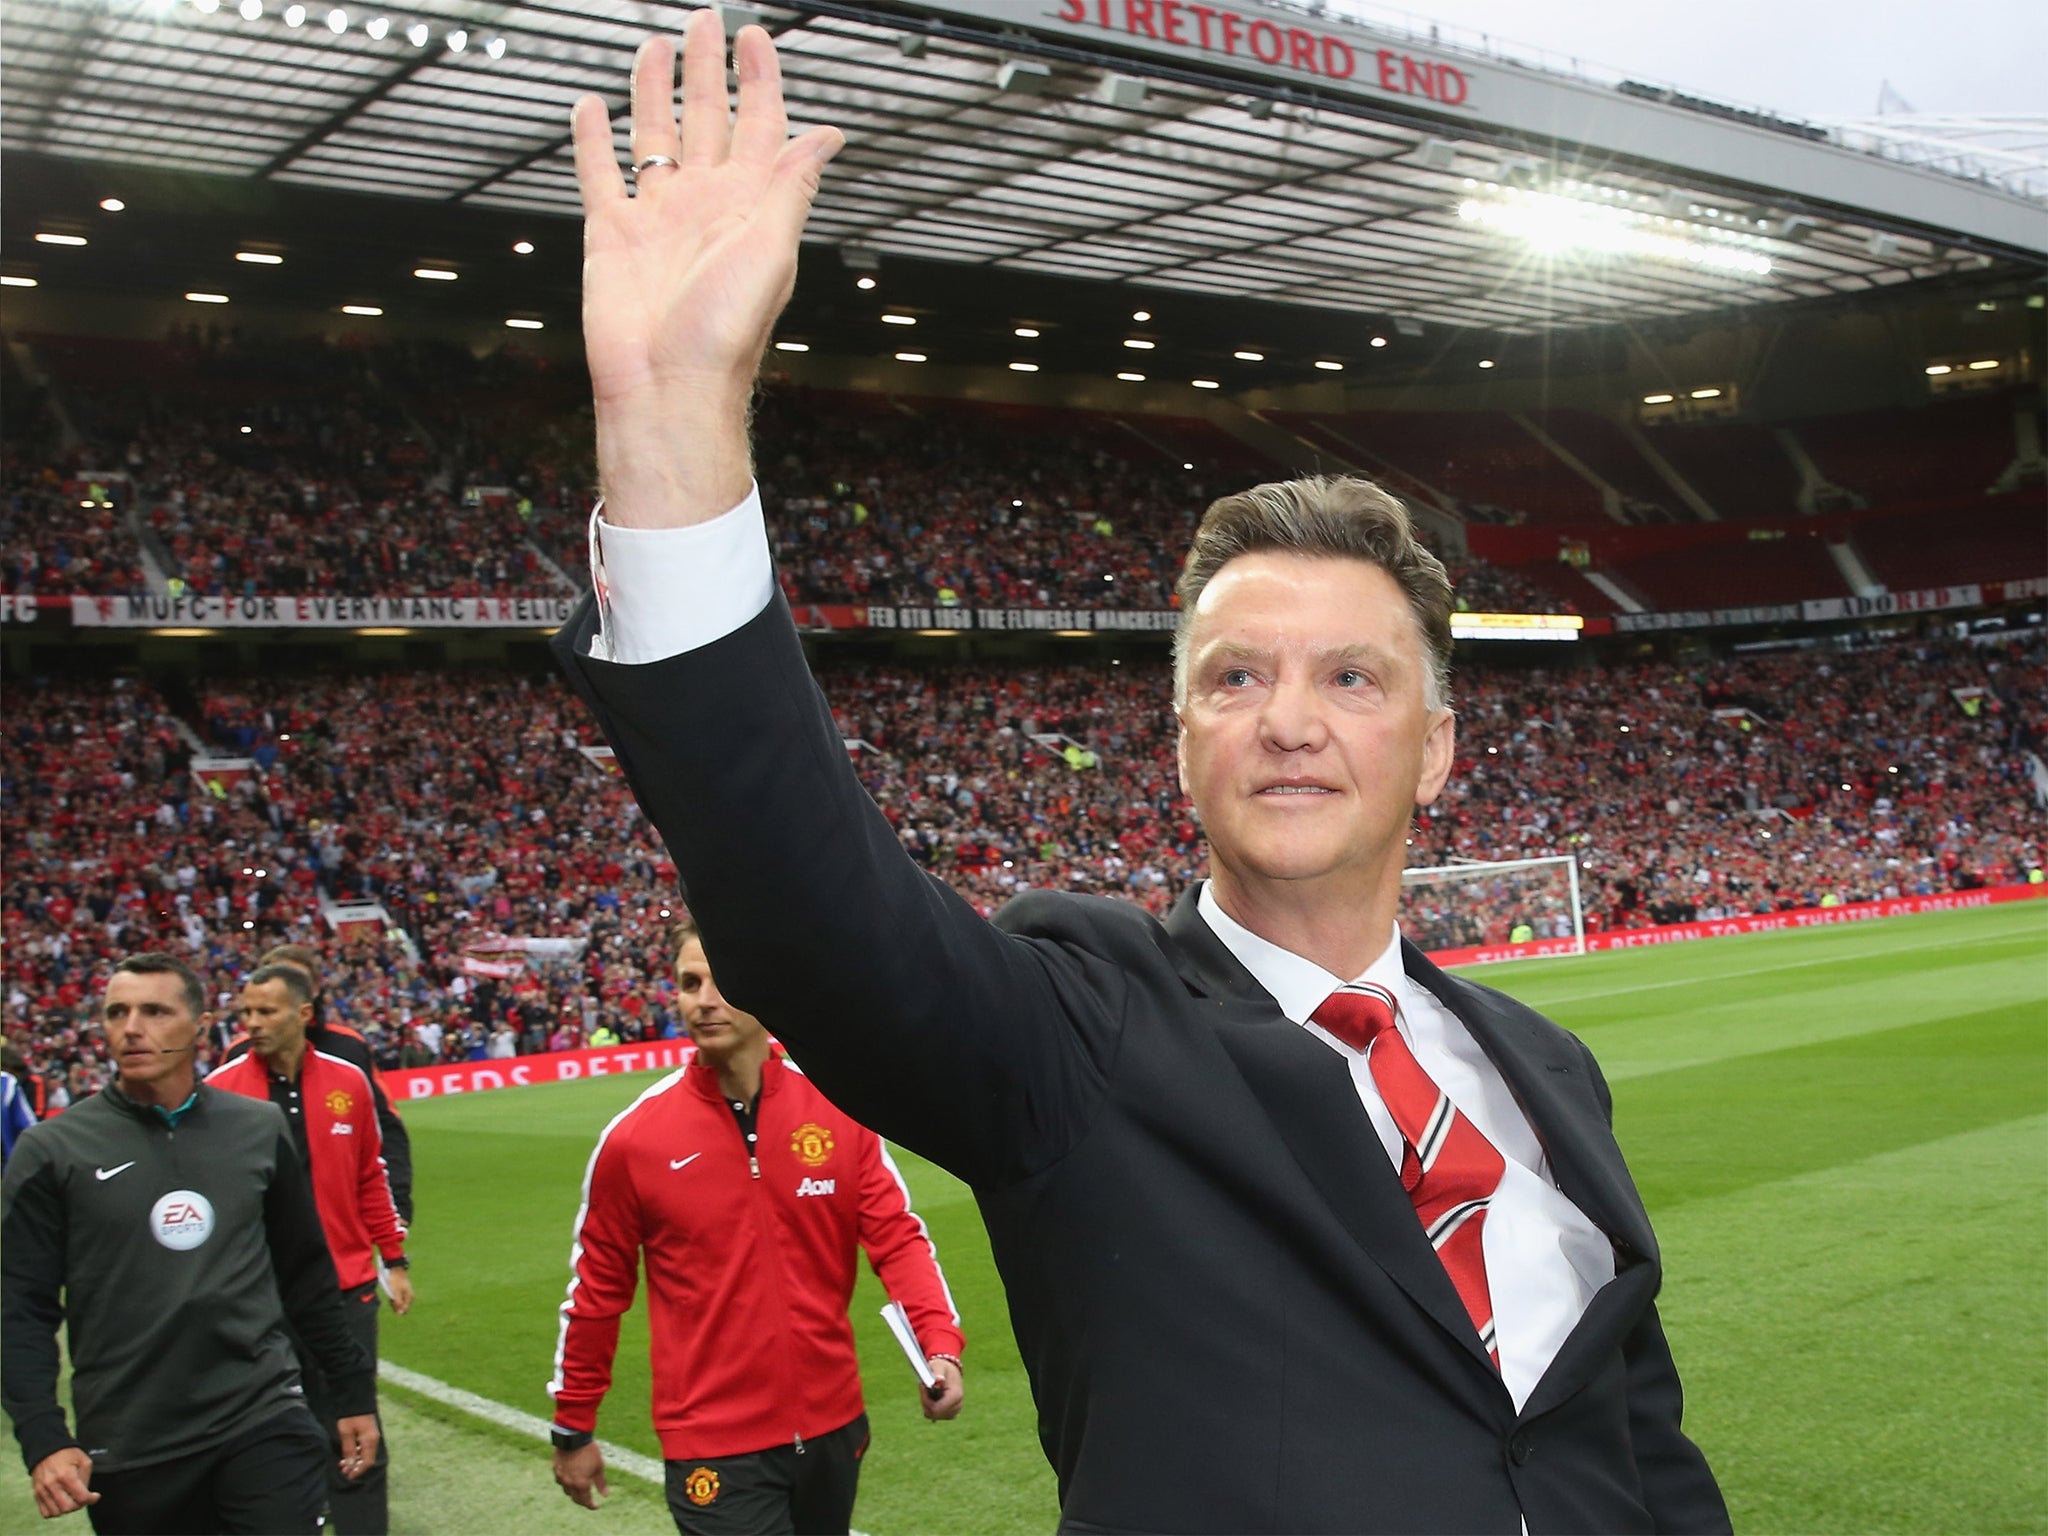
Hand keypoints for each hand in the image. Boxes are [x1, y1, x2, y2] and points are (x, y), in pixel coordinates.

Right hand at [29, 1448, 95, 1519]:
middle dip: (79, 1505)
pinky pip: (45, 1512)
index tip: (95, 1496)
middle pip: (68, 1508)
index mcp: (66, 1475)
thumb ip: (86, 1479)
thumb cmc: (68, 1454)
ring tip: (71, 1500)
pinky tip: (61, 1502)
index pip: (81, 1497)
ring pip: (56, 1513)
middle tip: (82, 1497)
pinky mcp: (36, 1494)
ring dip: (66, 1509)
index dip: (91, 1499)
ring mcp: (42, 1490)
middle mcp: (52, 1485)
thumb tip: (87, 1496)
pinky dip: (55, 1511)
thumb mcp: (84, 1461)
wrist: (47, 1449)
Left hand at [336, 1415, 380, 1480]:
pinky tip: (348, 1455)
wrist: (356, 1400)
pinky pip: (365, 1448)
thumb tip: (350, 1465)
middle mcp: (374, 1440)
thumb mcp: (346, 1433)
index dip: (358, 1471)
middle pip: (367, 1459)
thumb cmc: (350, 1416)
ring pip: (366, 1454)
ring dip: (355, 1461)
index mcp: (370, 1440)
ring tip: (343, 1465)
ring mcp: (372, 1436)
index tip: (348, 1476)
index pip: (367, 1462)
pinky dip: (357, 1453)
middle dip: (356, 1467)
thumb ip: (348, 1450)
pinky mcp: (369, 1433)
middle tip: (343, 1472)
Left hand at [384, 1266, 413, 1314]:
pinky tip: (391, 1292)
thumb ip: (398, 1303)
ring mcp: (405, 1293)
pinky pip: (397, 1298)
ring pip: (399, 1302)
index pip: (405, 1309)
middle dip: (395, 1305)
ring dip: (393, 1301)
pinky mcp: (401, 1291)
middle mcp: (409, 1296)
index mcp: (410, 1297)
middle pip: (402, 1306)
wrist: (395, 1269)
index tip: (393, 1302)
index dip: (397, 1309)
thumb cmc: (396, 1281)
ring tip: (391, 1293)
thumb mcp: (396, 1293)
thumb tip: (401, 1313)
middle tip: (391, 1297)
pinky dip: (393, 1297)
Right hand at [553, 1441, 609, 1508]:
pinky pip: (560, 1481)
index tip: (596, 1506)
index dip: (591, 1505)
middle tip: (588, 1500)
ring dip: (573, 1493)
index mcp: (581, 1484)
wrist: (573, 1437)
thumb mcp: (599, 1467)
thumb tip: (605, 1495)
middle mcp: (569, 1483)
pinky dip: (566, 1483)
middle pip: (575, 1498)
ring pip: (566, 1491)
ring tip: (580, 1490)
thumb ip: (601, 1483)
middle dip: (582, 1501)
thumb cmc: (589, 1451)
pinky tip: (570, 1478)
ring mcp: (560, 1477)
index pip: (585, 1501)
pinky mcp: (555, 1469)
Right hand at [570, 14, 843, 527]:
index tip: (755, 36)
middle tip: (707, 21)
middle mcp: (704, 203)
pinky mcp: (611, 233)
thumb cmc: (724, 333)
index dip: (759, 79)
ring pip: (655, 136)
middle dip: (708, 69)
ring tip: (655, 47)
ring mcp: (657, 216)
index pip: (759, 125)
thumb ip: (790, 186)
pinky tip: (592, 108)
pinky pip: (601, 174)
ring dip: (656, 91)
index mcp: (748, 204)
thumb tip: (828, 136)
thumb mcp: (771, 250)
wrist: (666, 385)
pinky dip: (593, 140)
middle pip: (706, 118)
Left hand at [921, 1356, 963, 1420]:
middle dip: (925, 1401)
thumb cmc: (942, 1367)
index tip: (922, 1386)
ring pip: (933, 1416)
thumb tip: (939, 1380)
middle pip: (934, 1413)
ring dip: (928, 1404)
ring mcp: (956, 1411)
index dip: (925, 1400)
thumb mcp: (938, 1366)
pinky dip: (931, 1407)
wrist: (950, 1370)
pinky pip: (936, 1416)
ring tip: (930, 1390)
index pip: (935, 1409)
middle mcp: (958, 1406)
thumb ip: (938, 1372)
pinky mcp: (952, 1413)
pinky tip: (933, 1397)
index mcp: (955, 1395)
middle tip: (924, 1387)